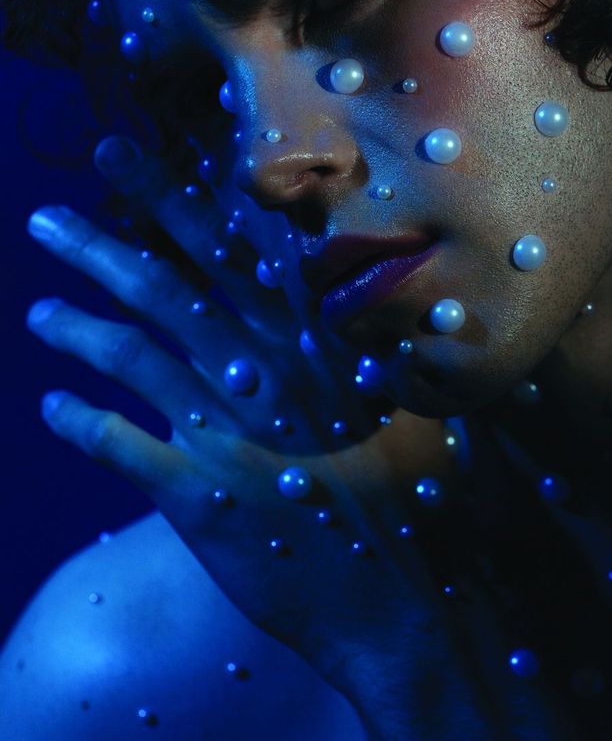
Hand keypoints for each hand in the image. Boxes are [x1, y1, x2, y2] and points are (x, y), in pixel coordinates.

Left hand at [26, 136, 519, 732]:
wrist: (405, 601)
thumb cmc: (422, 497)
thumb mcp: (417, 399)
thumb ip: (382, 342)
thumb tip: (365, 298)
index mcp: (309, 339)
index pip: (229, 248)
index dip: (172, 199)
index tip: (126, 159)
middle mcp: (259, 369)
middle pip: (164, 288)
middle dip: (103, 242)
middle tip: (48, 216)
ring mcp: (225, 431)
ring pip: (131, 357)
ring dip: (78, 328)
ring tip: (40, 309)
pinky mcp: (198, 496)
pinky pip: (121, 447)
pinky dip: (80, 423)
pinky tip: (51, 406)